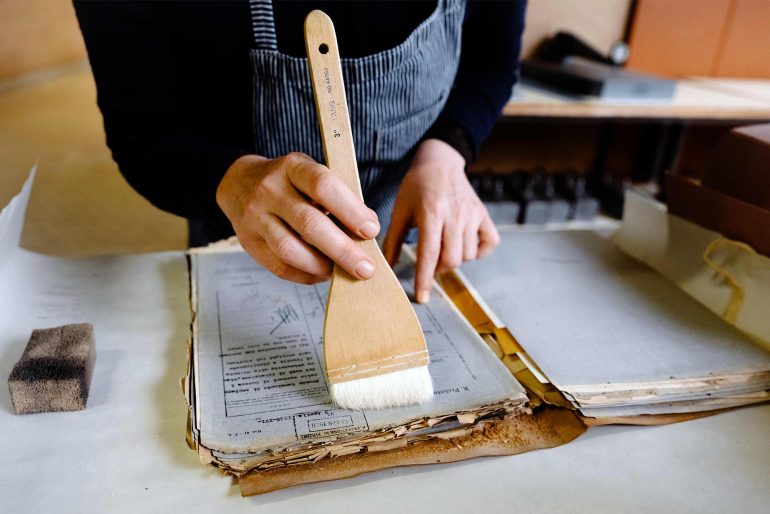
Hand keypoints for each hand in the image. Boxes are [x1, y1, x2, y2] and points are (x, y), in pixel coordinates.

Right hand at [216, 152, 379, 283]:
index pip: (322, 185)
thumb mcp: (311, 174)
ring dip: (322, 266)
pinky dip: (305, 274)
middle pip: (309, 223)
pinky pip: (279, 266)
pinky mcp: (248, 242)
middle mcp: (269, 190)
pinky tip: (322, 274)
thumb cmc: (289, 182)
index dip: (350, 210)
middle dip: (342, 250)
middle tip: (366, 268)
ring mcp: (255, 217)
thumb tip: (367, 230)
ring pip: (290, 249)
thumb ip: (338, 196)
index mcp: (292, 167)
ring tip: (343, 273)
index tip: (371, 230)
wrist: (239, 183)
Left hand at [382, 139, 498, 302]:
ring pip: (468, 255)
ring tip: (443, 249)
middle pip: (452, 259)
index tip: (421, 297)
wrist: (440, 162)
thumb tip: (384, 268)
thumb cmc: (416, 187)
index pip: (429, 254)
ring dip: (454, 260)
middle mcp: (454, 214)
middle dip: (438, 270)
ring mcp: (472, 214)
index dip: (424, 279)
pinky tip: (464, 245)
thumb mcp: (400, 210)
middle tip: (429, 264)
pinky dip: (478, 251)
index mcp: (430, 213)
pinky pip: (489, 243)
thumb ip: (392, 240)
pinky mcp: (483, 214)